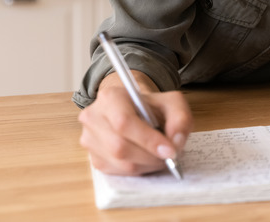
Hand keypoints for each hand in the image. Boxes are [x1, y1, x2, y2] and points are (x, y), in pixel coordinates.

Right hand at [78, 71, 192, 175]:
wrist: (137, 111)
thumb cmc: (152, 107)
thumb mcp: (172, 103)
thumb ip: (180, 118)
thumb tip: (176, 141)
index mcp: (110, 97)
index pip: (124, 122)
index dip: (148, 140)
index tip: (170, 150)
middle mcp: (93, 117)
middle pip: (119, 146)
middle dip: (150, 156)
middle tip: (169, 156)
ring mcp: (89, 139)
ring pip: (119, 162)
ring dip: (146, 164)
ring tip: (160, 156)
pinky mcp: (94, 158)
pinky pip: (117, 172)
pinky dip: (138, 169)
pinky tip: (147, 159)